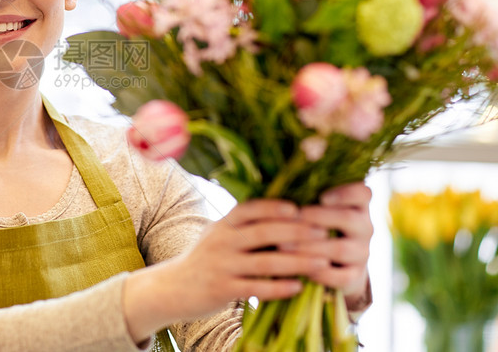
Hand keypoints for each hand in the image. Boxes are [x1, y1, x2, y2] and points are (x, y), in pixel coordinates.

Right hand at [122, 199, 330, 341]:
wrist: (173, 287)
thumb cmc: (205, 259)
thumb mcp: (218, 234)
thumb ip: (244, 224)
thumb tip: (284, 211)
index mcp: (223, 224)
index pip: (250, 209)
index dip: (275, 207)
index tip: (301, 208)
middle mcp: (221, 241)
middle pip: (263, 233)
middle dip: (296, 232)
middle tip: (324, 232)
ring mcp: (222, 266)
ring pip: (265, 262)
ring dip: (297, 262)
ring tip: (322, 262)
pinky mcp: (222, 290)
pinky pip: (256, 288)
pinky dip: (279, 288)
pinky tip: (299, 287)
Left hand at [291, 182, 372, 306]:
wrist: (333, 263)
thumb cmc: (315, 224)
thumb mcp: (315, 206)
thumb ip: (306, 194)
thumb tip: (282, 180)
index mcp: (357, 205)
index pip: (363, 193)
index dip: (345, 193)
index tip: (322, 196)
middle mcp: (364, 227)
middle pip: (349, 219)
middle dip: (318, 217)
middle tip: (295, 217)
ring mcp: (362, 253)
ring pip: (341, 249)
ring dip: (310, 247)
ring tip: (283, 246)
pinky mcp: (355, 276)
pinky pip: (340, 277)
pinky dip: (318, 273)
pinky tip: (299, 269)